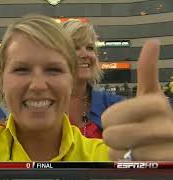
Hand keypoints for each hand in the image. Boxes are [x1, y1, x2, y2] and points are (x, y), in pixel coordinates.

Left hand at [102, 39, 172, 160]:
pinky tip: (142, 158)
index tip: (120, 119)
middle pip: (112, 136)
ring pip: (119, 155)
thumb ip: (148, 72)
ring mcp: (168, 148)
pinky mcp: (164, 165)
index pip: (110, 117)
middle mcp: (167, 125)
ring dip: (122, 152)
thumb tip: (153, 42)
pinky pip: (129, 167)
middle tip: (126, 135)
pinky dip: (130, 165)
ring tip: (136, 146)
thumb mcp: (151, 95)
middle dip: (114, 137)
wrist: (170, 143)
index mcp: (157, 103)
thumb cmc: (153, 118)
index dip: (110, 120)